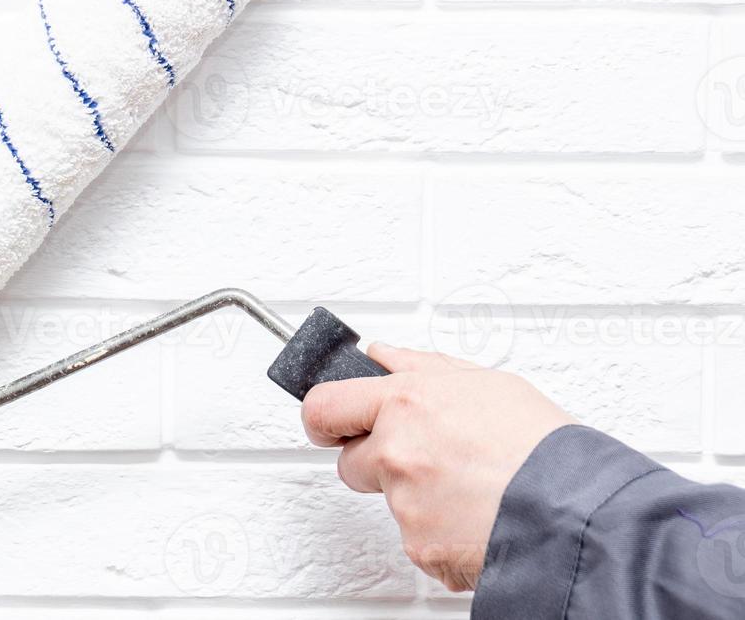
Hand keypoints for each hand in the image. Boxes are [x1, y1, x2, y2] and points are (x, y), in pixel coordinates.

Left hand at [301, 343, 573, 591]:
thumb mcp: (488, 384)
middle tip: (428, 460)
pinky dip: (442, 533)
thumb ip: (422, 367)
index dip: (324, 417)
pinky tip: (479, 516)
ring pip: (391, 501)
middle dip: (378, 462)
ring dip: (418, 498)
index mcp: (406, 403)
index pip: (324, 406)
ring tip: (473, 488)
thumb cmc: (546, 447)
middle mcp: (396, 452)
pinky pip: (418, 539)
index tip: (328, 423)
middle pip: (350, 462)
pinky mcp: (420, 548)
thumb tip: (382, 357)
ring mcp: (405, 504)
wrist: (581, 513)